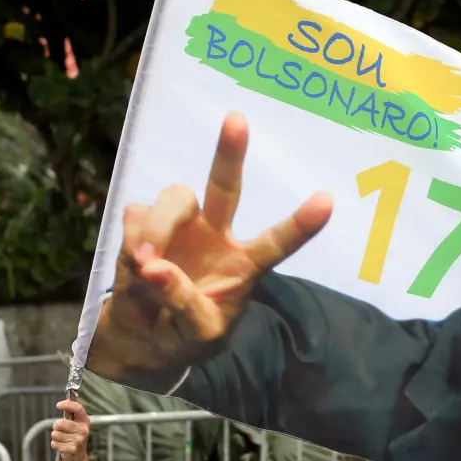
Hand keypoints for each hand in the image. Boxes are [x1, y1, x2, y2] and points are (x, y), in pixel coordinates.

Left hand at [51, 400, 91, 460]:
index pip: (78, 409)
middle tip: (60, 430)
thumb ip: (70, 415)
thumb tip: (63, 403)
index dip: (67, 405)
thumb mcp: (76, 425)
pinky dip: (55, 445)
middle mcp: (83, 430)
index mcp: (84, 421)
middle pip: (60, 423)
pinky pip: (54, 443)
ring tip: (62, 440)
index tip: (58, 405)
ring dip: (55, 437)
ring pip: (55, 434)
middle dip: (56, 426)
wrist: (78, 457)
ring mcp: (78, 440)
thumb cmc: (75, 438)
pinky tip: (62, 447)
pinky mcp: (71, 449)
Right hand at [86, 112, 333, 380]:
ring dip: (160, 227)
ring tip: (148, 263)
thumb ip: (183, 303)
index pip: (277, 242)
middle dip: (230, 153)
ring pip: (175, 197)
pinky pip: (137, 215)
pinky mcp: (146, 225)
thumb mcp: (196, 335)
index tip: (327, 201)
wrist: (142, 340)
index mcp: (245, 266)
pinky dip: (133, 240)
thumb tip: (155, 268)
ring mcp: (181, 226)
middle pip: (225, 187)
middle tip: (237, 119)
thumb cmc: (183, 337)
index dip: (301, 225)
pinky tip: (134, 266)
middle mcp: (217, 236)